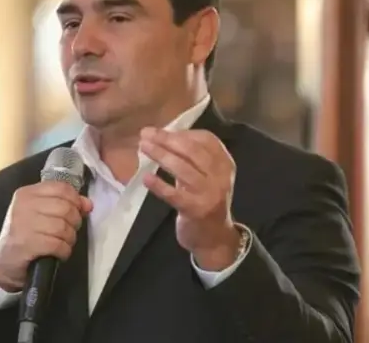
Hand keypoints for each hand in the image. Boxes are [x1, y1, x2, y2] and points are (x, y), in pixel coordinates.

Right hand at [0, 181, 92, 291]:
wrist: (5, 262)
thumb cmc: (26, 234)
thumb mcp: (41, 214)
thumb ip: (65, 204)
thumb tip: (87, 204)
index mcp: (27, 193)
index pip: (62, 188)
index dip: (76, 200)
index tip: (77, 210)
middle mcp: (23, 206)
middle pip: (65, 208)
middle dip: (74, 222)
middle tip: (69, 231)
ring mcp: (23, 225)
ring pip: (62, 227)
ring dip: (69, 238)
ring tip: (64, 243)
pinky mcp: (26, 244)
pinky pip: (57, 244)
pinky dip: (64, 250)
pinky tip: (59, 252)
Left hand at [139, 127, 239, 270]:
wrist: (214, 239)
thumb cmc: (205, 201)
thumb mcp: (206, 177)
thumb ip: (192, 158)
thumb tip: (162, 136)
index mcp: (225, 164)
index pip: (206, 140)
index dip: (182, 133)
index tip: (160, 130)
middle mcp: (221, 177)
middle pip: (193, 151)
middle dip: (167, 140)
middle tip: (145, 134)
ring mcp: (209, 194)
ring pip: (183, 169)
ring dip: (161, 155)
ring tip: (143, 147)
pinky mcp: (196, 211)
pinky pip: (175, 195)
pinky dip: (159, 185)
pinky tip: (146, 178)